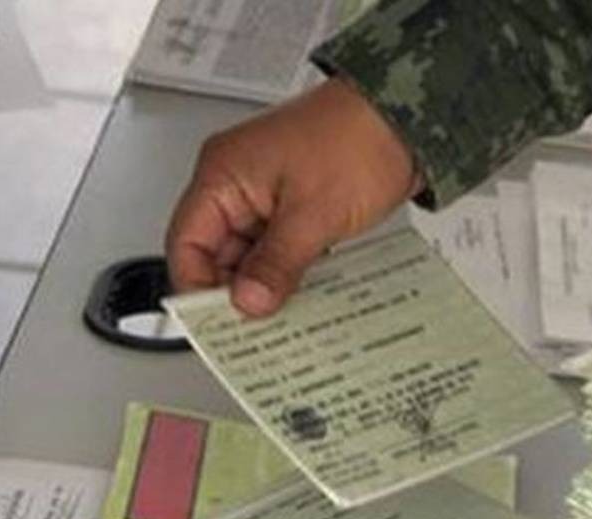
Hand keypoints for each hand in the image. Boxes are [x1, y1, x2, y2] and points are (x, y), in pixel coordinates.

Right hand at [166, 77, 419, 316]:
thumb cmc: (358, 140)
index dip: (199, 288)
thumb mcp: (313, 215)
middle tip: (262, 328)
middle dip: (239, 291)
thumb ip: (276, 264)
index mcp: (223, 175)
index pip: (186, 245)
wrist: (405, 118)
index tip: (224, 324)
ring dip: (269, 283)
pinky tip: (308, 292)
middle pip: (217, 253)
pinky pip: (281, 245)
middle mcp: (238, 182)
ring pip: (252, 253)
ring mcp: (268, 192)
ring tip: (290, 315)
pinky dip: (291, 269)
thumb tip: (248, 302)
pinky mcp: (298, 202)